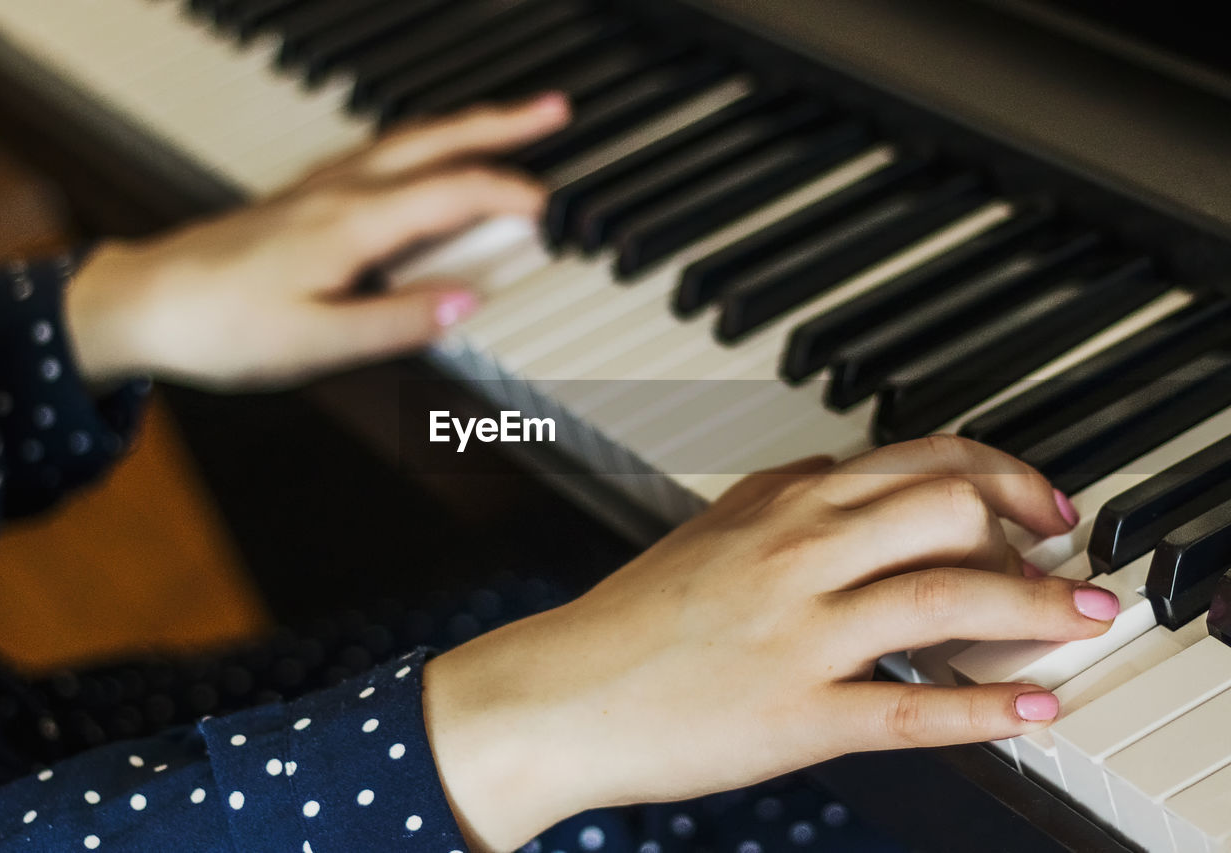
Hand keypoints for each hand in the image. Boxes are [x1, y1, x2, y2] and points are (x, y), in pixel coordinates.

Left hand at [64, 93, 570, 389]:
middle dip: (502, 123)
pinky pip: (378, 153)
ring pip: (407, 139)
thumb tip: (467, 303)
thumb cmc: (221, 326)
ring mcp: (319, 188)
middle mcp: (340, 192)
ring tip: (506, 122)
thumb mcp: (315, 342)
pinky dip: (421, 143)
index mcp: (353, 223)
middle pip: (436, 141)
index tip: (554, 209)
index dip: (512, 196)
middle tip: (554, 109)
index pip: (454, 193)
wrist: (144, 304)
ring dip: (464, 126)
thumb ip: (396, 322)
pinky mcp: (302, 197)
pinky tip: (422, 156)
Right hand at [422, 436, 1118, 850]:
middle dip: (1028, 531)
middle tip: (1059, 557)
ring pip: (946, 598)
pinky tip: (1033, 707)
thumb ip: (786, 498)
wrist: (566, 691)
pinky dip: (988, 709)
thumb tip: (853, 483)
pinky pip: (912, 708)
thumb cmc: (637, 615)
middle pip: (949, 508)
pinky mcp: (798, 714)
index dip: (1001, 474)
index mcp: (780, 503)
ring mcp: (800, 632)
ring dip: (1038, 607)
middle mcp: (797, 551)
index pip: (919, 459)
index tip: (1037, 501)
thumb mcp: (712, 529)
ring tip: (1085, 618)